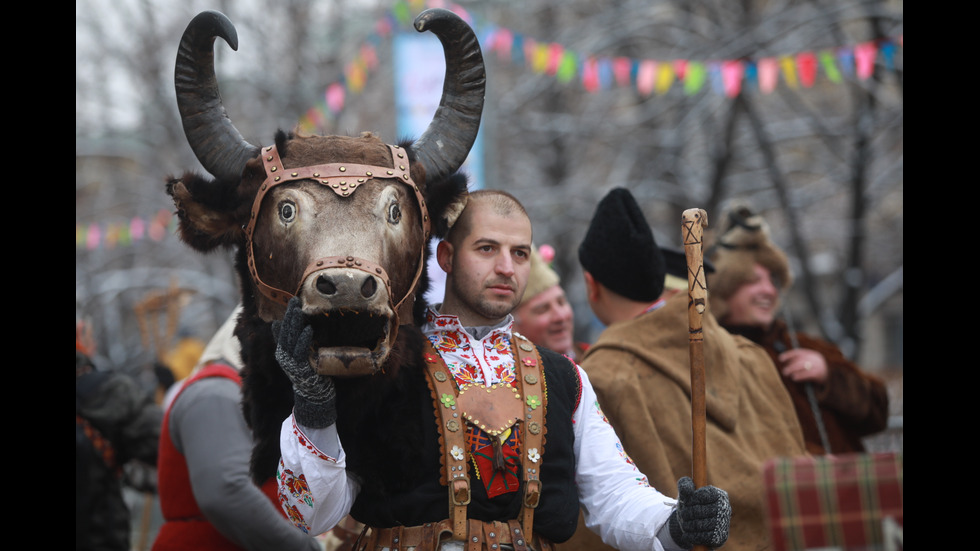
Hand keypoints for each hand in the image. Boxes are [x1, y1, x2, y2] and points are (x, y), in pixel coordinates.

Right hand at [273, 297, 336, 427]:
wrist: (313, 397)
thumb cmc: (309, 374)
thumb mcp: (299, 356)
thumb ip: (292, 342)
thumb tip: (278, 325)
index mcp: (282, 352)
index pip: (283, 329)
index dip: (287, 315)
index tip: (292, 301)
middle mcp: (283, 356)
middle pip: (285, 331)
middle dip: (290, 315)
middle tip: (295, 300)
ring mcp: (290, 362)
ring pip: (291, 338)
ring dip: (295, 323)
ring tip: (299, 309)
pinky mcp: (300, 368)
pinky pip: (301, 351)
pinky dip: (304, 339)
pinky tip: (308, 329)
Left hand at [668, 477, 730, 549]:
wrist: (694, 523)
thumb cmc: (690, 504)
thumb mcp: (685, 492)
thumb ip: (684, 485)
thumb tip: (688, 490)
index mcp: (719, 494)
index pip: (703, 495)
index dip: (691, 499)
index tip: (686, 502)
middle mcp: (725, 508)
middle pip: (700, 511)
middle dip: (687, 513)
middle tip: (683, 514)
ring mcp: (724, 523)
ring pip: (701, 525)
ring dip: (687, 525)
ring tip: (684, 524)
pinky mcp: (721, 537)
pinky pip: (704, 537)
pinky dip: (691, 536)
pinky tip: (687, 534)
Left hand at [778, 348, 827, 383]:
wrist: (832, 379)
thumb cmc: (816, 371)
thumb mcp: (809, 364)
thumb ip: (800, 362)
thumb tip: (786, 363)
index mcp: (812, 354)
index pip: (798, 352)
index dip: (788, 355)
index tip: (780, 358)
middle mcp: (815, 358)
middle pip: (800, 360)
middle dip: (791, 365)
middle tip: (784, 371)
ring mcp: (818, 365)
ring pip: (803, 366)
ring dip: (793, 370)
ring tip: (786, 373)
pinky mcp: (820, 374)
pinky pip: (808, 374)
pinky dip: (800, 376)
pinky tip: (794, 378)